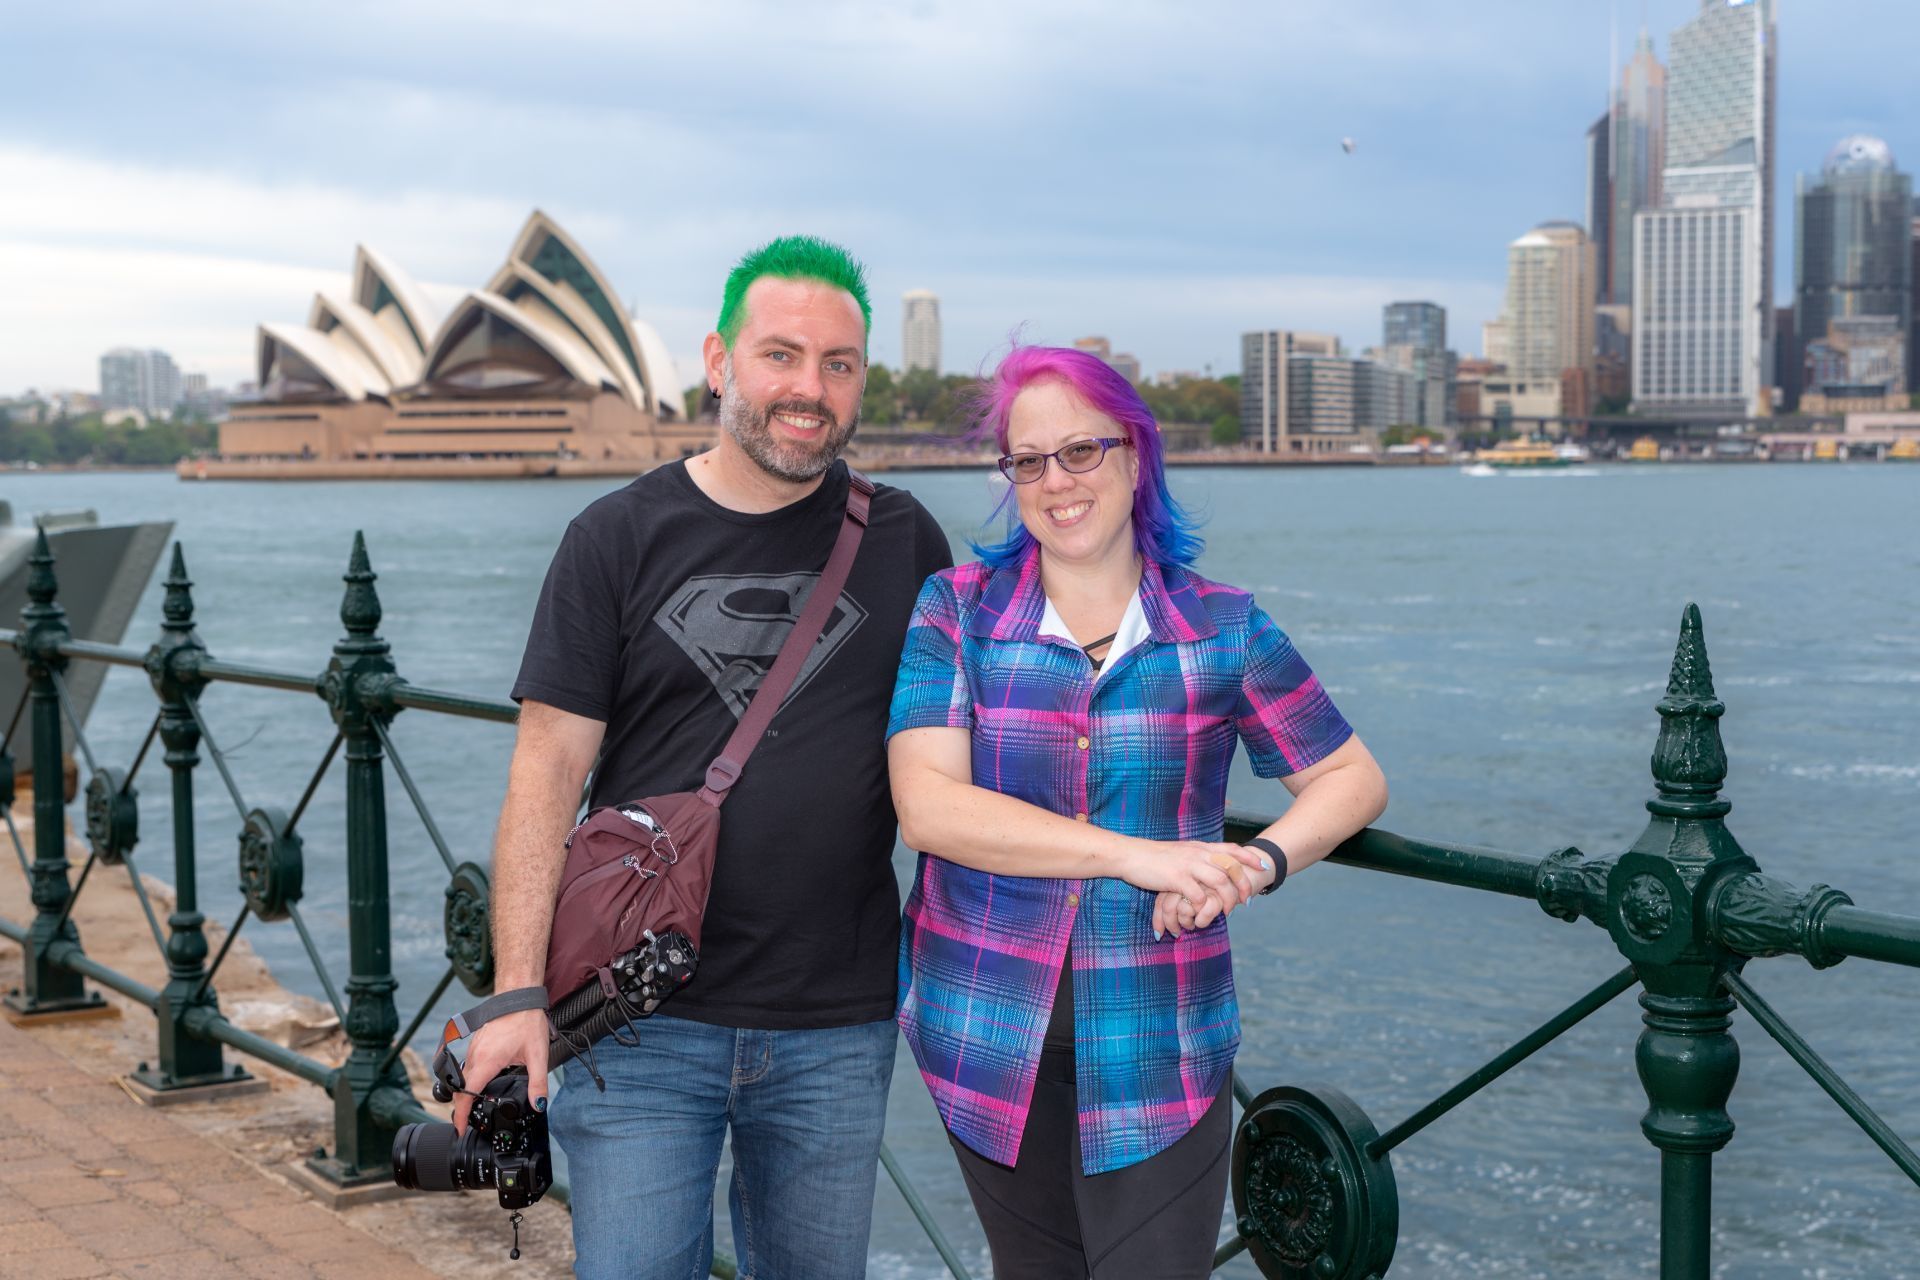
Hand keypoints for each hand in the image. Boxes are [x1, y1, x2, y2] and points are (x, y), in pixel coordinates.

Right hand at [452, 1007, 549, 1133]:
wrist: (519, 996)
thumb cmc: (527, 1021)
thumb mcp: (538, 1055)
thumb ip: (538, 1083)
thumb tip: (539, 1104)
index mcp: (486, 1062)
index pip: (466, 1095)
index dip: (460, 1115)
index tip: (458, 1129)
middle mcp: (475, 1056)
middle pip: (460, 1089)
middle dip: (461, 1108)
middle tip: (467, 1122)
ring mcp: (473, 1049)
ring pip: (463, 1077)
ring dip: (465, 1093)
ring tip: (475, 1107)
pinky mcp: (476, 1044)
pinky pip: (468, 1066)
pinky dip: (470, 1079)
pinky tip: (483, 1083)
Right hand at [1151, 847, 1278, 937]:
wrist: (1130, 855)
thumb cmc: (1153, 856)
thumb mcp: (1179, 851)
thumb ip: (1195, 856)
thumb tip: (1208, 863)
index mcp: (1199, 847)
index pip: (1231, 848)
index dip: (1249, 858)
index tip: (1262, 866)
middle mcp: (1197, 853)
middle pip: (1231, 865)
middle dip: (1243, 884)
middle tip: (1246, 899)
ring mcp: (1188, 865)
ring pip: (1219, 881)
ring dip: (1226, 899)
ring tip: (1227, 912)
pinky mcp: (1176, 879)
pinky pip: (1198, 895)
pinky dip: (1203, 907)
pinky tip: (1201, 914)